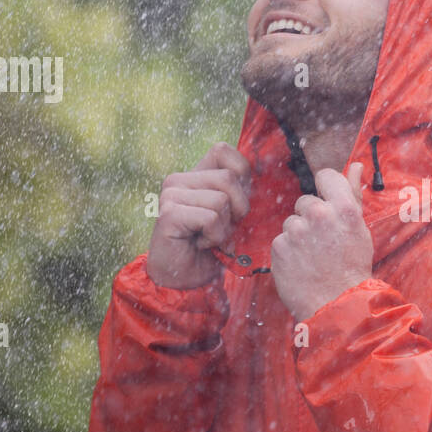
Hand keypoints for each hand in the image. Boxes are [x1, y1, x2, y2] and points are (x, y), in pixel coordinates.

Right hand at [146, 141, 252, 288]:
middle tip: (221, 228)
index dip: (240, 175)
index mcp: (194, 175)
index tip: (235, 205)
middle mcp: (178, 180)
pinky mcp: (169, 214)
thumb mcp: (232, 214)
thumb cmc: (212, 248)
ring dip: (224, 227)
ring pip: (221, 199)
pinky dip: (214, 237)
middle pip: (228, 177)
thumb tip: (263, 172)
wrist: (185, 281)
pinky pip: (211, 218)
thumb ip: (238, 191)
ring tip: (208, 238)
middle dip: (237, 209)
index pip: (222, 150)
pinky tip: (200, 244)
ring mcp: (170, 195)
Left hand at [270, 162, 373, 321]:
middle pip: (305, 202)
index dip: (326, 189)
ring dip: (299, 236)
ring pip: (292, 222)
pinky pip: (281, 240)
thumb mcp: (360, 229)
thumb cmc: (352, 267)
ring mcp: (296, 230)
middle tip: (323, 243)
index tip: (328, 204)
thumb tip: (354, 166)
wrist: (336, 305)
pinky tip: (301, 265)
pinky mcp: (279, 246)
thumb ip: (353, 194)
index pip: (325, 176)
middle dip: (311, 218)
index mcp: (343, 207)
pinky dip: (288, 251)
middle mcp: (318, 214)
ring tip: (312, 257)